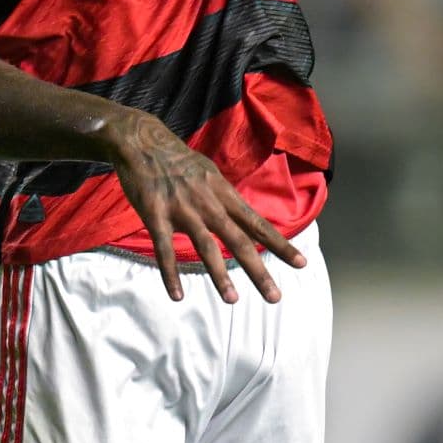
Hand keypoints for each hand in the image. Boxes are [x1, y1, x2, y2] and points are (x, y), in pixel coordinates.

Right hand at [105, 112, 305, 303]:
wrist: (142, 143)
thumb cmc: (177, 160)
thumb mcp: (209, 173)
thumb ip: (223, 196)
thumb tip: (240, 214)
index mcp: (222, 193)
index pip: (256, 223)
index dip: (279, 244)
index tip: (301, 263)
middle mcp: (208, 203)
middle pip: (238, 240)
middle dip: (258, 270)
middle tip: (275, 297)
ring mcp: (182, 210)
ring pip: (205, 247)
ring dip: (220, 275)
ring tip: (233, 300)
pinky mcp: (156, 215)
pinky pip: (164, 249)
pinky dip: (171, 274)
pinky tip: (177, 295)